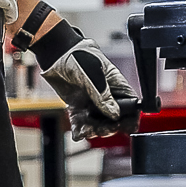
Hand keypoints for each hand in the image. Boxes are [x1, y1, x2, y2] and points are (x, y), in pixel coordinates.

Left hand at [33, 21, 139, 142]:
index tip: (126, 127)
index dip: (130, 118)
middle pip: (114, 119)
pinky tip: (78, 133)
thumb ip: (102, 95)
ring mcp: (91, 103)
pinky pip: (81, 123)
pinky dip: (80, 130)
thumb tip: (114, 114)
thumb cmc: (78, 55)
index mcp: (116, 85)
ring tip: (86, 131)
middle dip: (109, 127)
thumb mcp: (93, 74)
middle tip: (102, 129)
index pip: (130, 105)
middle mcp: (105, 96)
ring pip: (98, 124)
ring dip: (94, 130)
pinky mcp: (77, 107)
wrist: (55, 53)